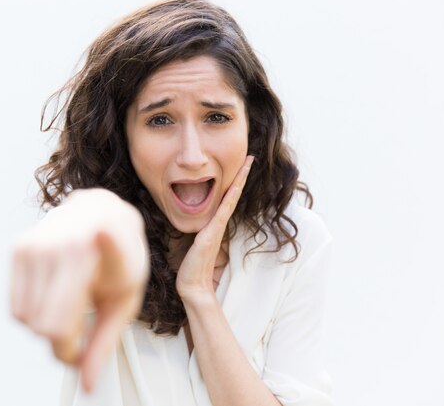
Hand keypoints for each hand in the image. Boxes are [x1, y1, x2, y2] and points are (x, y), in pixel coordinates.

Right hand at [9, 188, 148, 392]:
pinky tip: (56, 293)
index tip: (75, 335)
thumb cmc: (120, 253)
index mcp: (86, 255)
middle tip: (84, 326)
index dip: (68, 334)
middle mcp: (54, 247)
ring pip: (26, 321)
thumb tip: (87, 382)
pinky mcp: (18, 249)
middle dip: (64, 341)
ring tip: (72, 302)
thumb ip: (104, 342)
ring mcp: (32, 246)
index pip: (63, 320)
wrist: (102, 210)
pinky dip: (35, 312)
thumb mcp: (125, 297)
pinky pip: (16, 307)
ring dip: (49, 325)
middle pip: (44, 329)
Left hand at [175, 155, 253, 301]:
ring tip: (246, 164)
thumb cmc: (192, 266)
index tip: (241, 165)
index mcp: (215, 224)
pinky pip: (222, 213)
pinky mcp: (210, 235)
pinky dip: (229, 199)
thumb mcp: (196, 243)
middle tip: (250, 157)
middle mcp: (218, 224)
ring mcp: (216, 229)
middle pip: (233, 194)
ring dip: (239, 181)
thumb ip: (201, 233)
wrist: (193, 285)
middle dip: (242, 175)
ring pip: (230, 199)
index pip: (228, 198)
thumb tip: (200, 225)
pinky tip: (234, 187)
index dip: (235, 181)